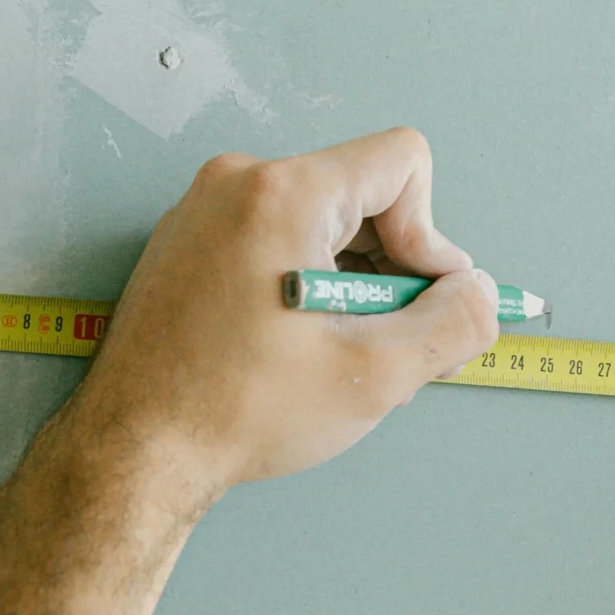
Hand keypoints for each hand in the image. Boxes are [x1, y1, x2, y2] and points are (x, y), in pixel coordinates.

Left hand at [67, 129, 498, 516]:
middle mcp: (238, 184)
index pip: (402, 163)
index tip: (418, 299)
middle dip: (393, 268)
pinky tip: (297, 349)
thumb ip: (454, 324)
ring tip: (337, 354)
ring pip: (323, 222)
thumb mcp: (376, 374)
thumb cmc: (234, 410)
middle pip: (363, 195)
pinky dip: (308, 287)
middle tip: (386, 342)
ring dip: (353, 283)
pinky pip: (278, 241)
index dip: (431, 235)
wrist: (136, 451)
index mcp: (282, 194)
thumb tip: (479, 296)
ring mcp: (206, 212)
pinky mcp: (190, 245)